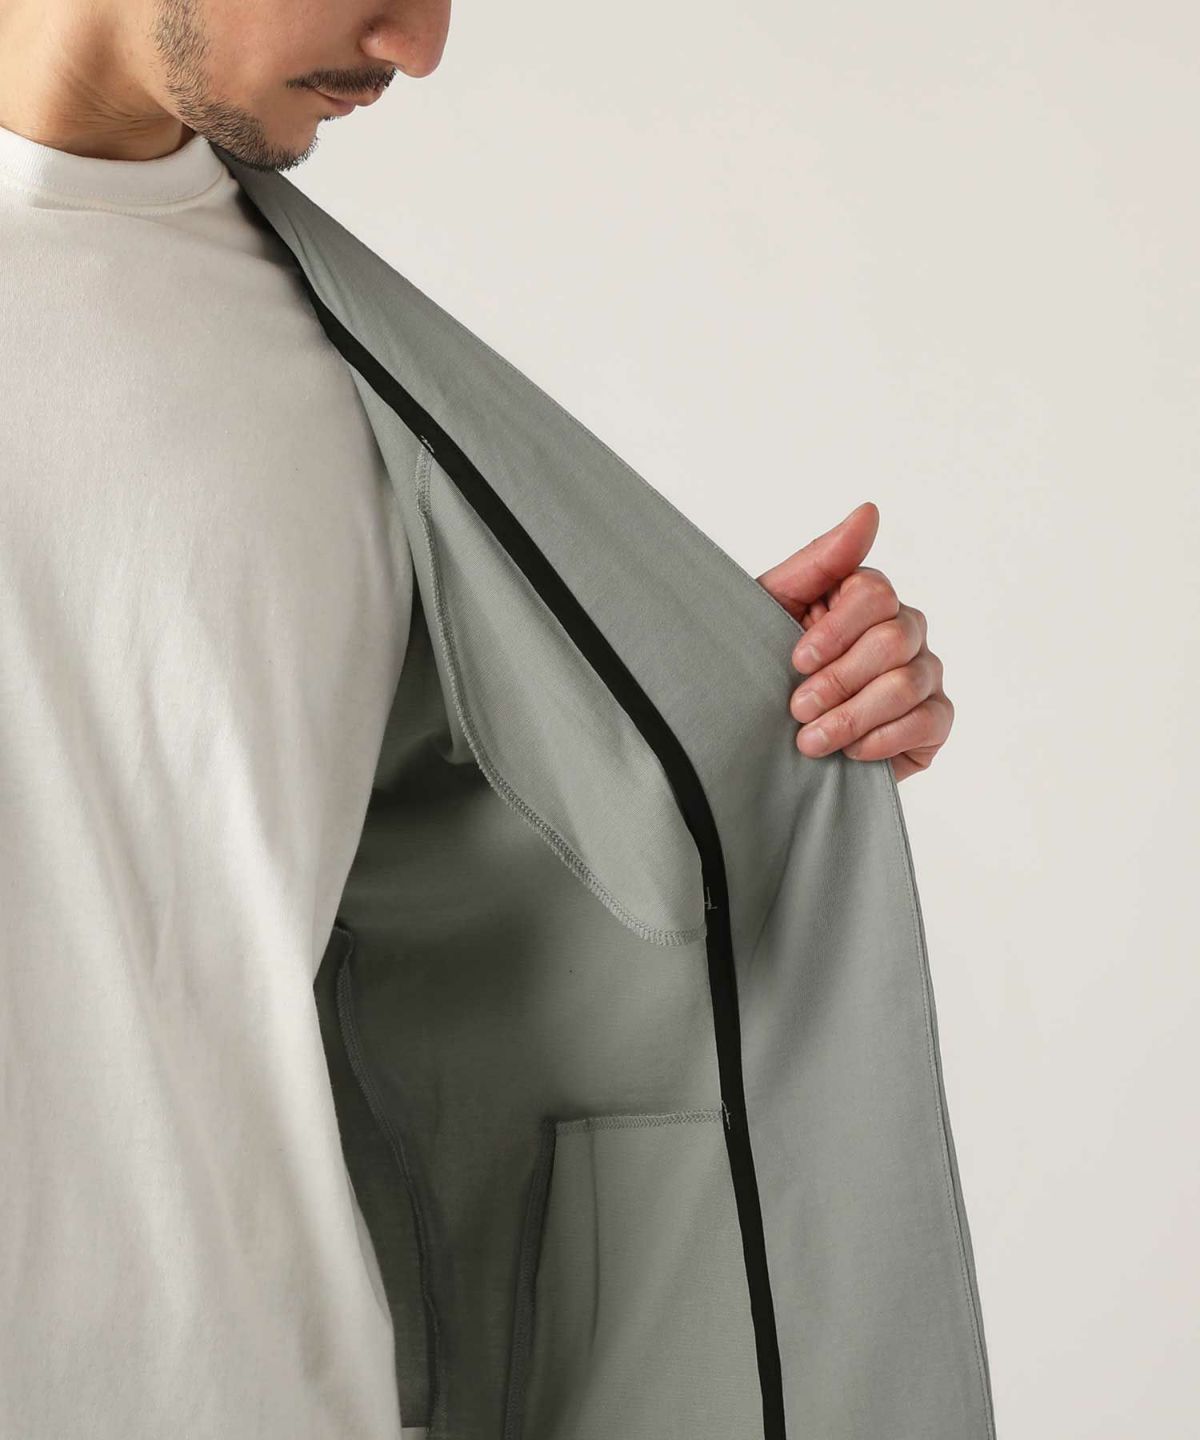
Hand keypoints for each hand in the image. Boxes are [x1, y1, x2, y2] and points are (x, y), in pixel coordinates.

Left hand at [755, 501, 953, 781]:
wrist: (759, 734)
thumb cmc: (764, 662)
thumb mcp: (774, 605)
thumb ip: (821, 559)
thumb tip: (869, 511)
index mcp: (866, 598)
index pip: (875, 594)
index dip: (835, 630)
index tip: (797, 659)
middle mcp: (904, 630)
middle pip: (893, 640)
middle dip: (839, 680)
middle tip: (798, 708)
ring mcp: (924, 674)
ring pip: (907, 683)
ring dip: (852, 716)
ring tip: (810, 740)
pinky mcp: (934, 720)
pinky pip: (929, 720)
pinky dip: (882, 739)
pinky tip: (849, 751)